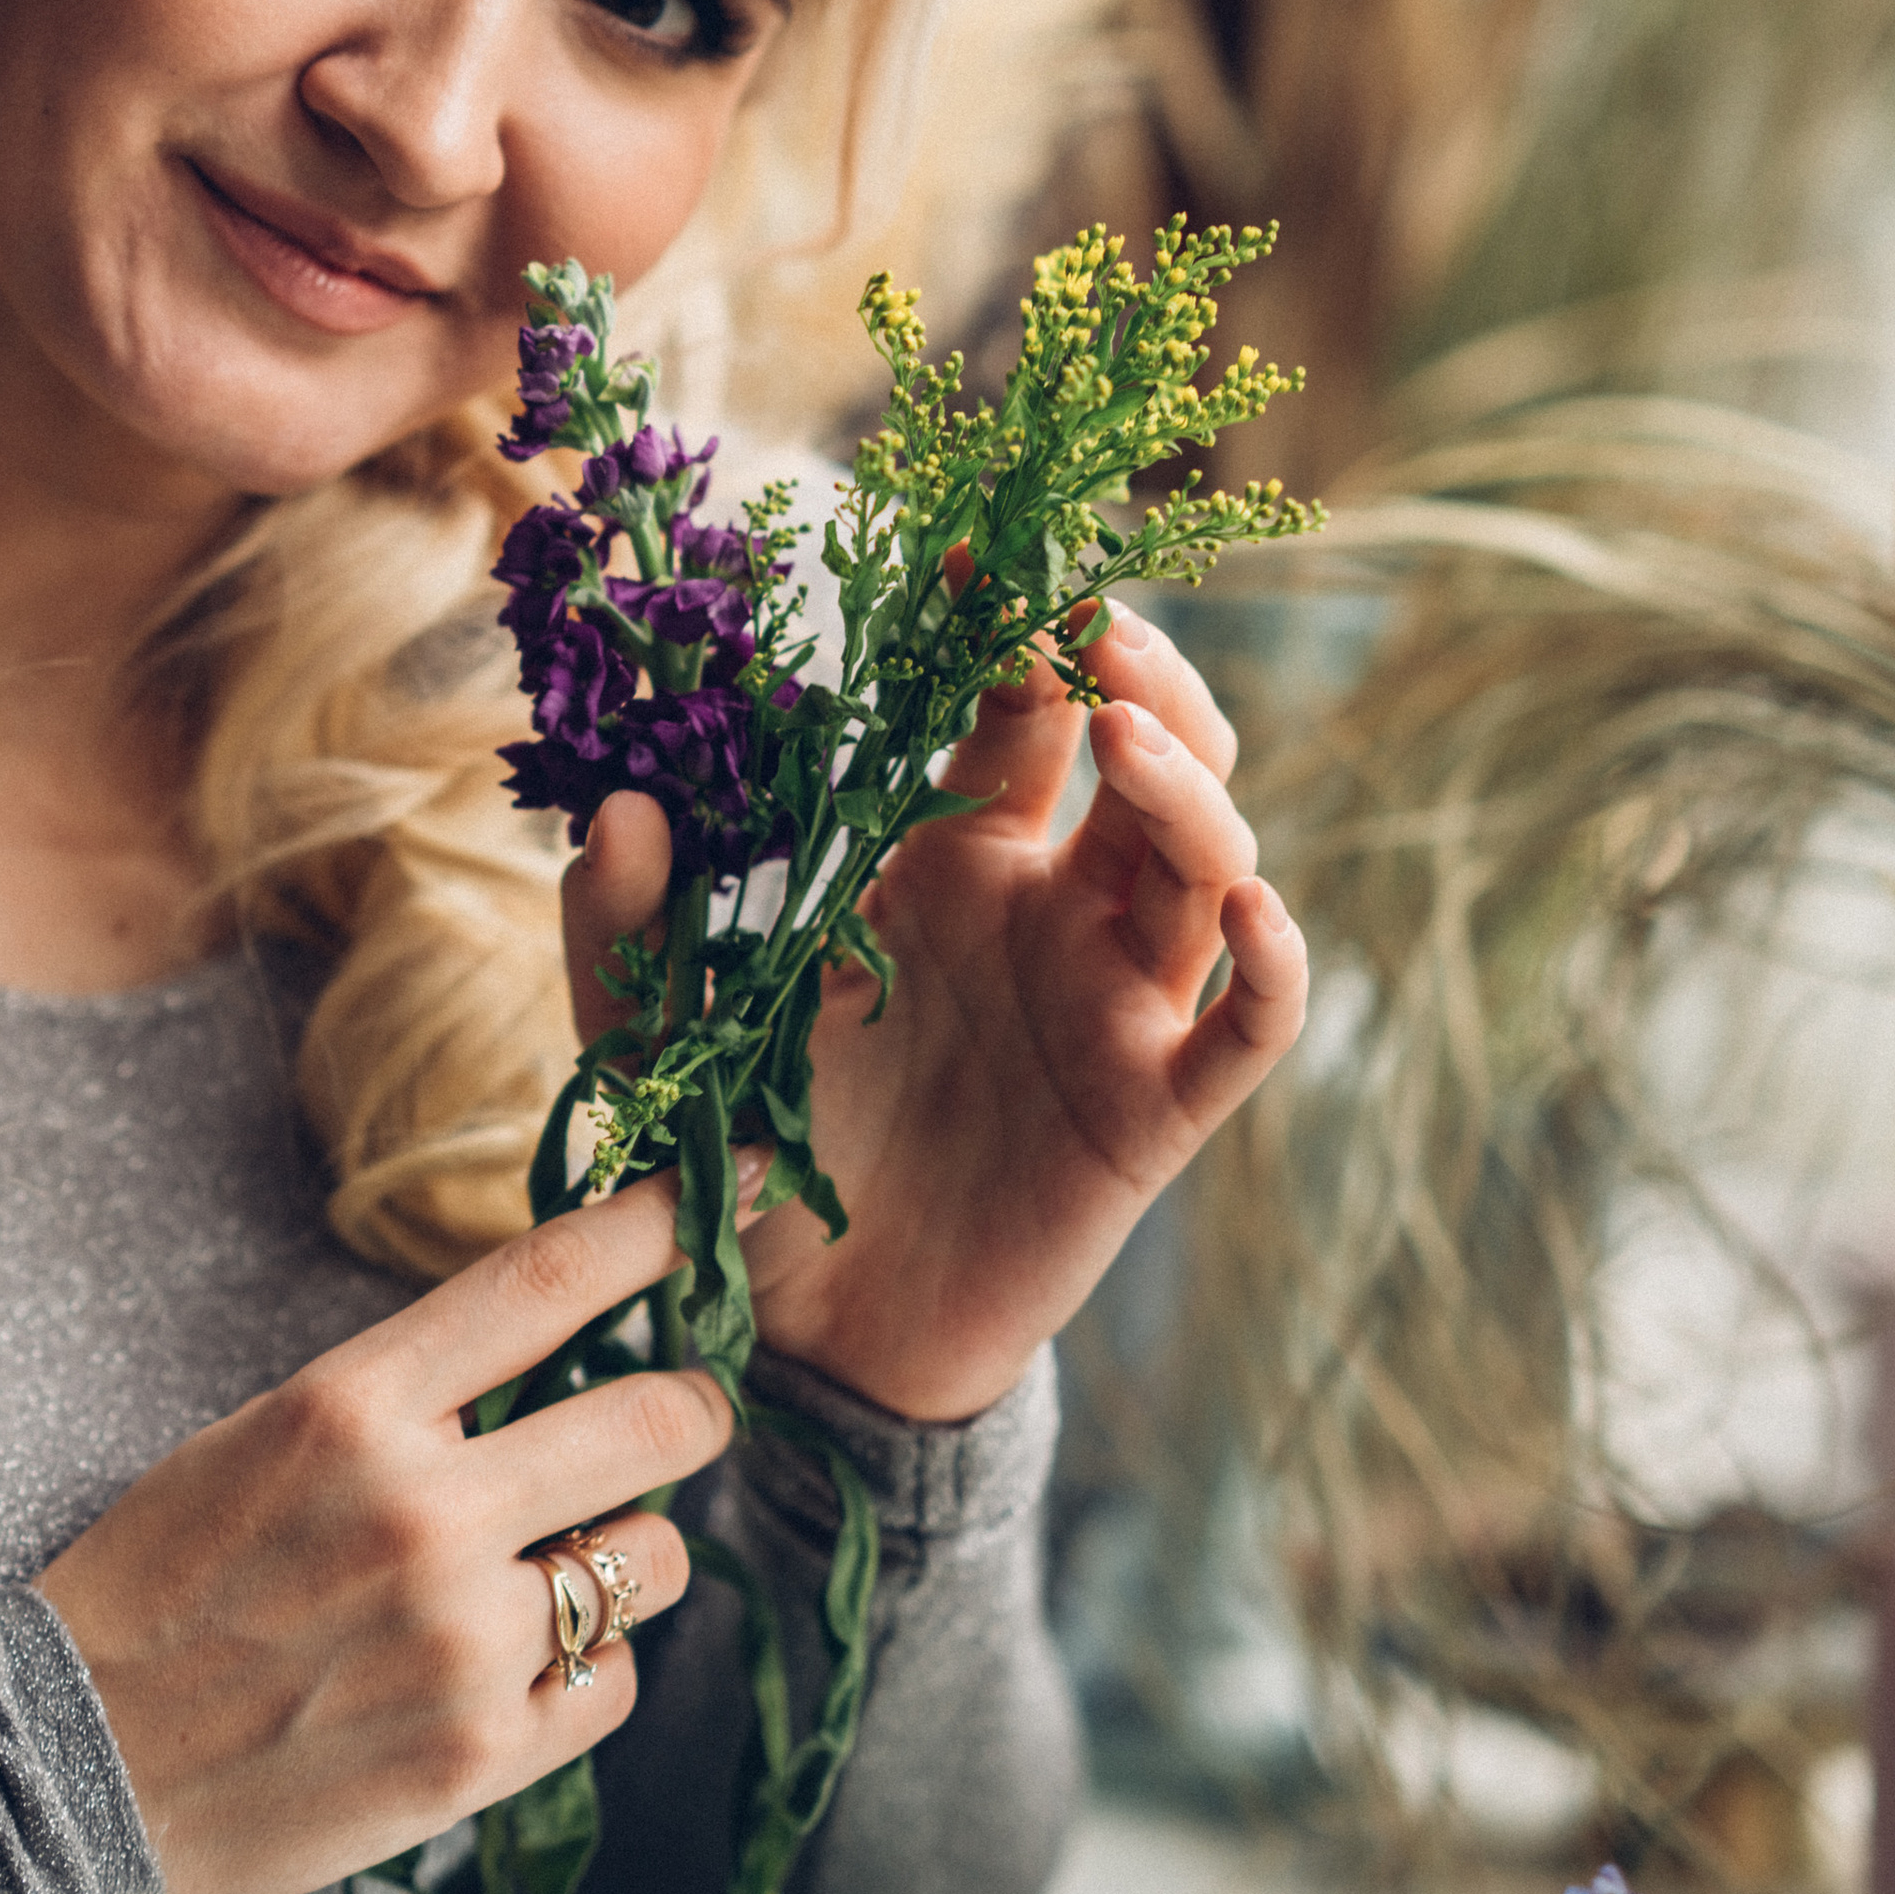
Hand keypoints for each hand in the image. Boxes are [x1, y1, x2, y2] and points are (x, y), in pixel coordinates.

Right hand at [34, 1177, 735, 1893]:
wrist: (73, 1769)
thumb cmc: (168, 1582)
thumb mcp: (269, 1435)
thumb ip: (413, 1392)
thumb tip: (562, 1344)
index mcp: (354, 1406)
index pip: (550, 1277)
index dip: (665, 1220)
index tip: (732, 1185)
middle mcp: (424, 1515)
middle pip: (658, 1421)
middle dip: (693, 1406)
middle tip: (682, 1412)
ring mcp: (461, 1643)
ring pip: (656, 1560)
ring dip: (625, 1554)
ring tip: (545, 1571)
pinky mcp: (480, 1755)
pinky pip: (615, 1680)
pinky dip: (582, 1667)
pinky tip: (508, 1668)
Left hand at [563, 602, 1305, 1426]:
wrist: (799, 1341)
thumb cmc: (745, 1164)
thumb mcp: (656, 1043)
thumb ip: (622, 932)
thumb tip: (619, 806)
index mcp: (947, 861)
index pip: (1016, 710)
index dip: (1012, 627)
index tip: (976, 552)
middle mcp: (1050, 914)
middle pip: (1150, 754)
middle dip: (1137, 672)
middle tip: (1088, 620)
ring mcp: (1113, 1007)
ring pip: (1211, 863)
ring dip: (1191, 787)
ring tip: (1127, 740)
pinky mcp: (1153, 1114)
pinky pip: (1246, 1026)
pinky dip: (1275, 964)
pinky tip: (1253, 913)